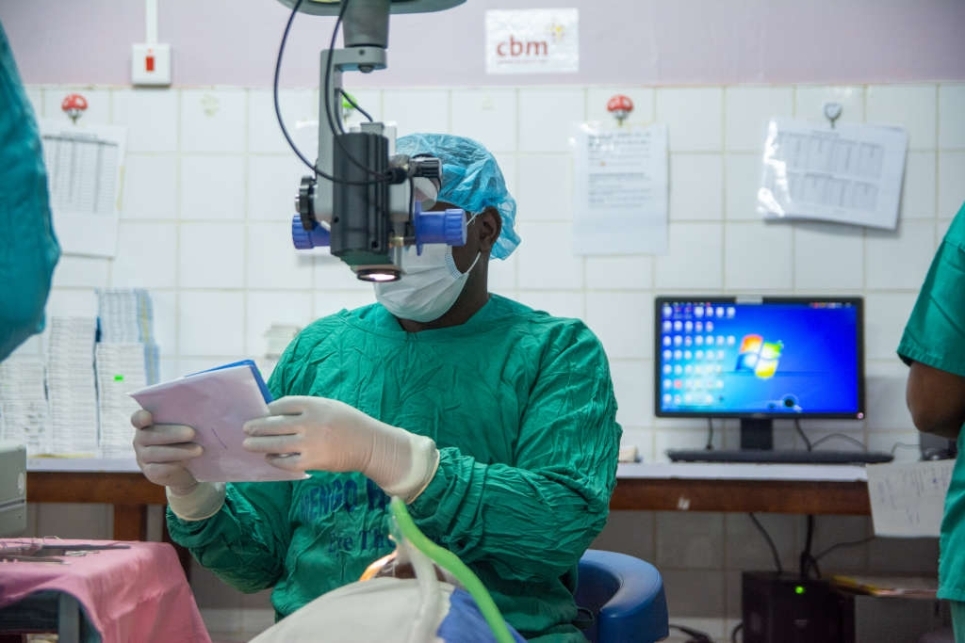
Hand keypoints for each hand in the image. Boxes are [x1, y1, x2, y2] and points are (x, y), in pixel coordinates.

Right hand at [131, 409, 201, 493]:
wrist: (189, 466)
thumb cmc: (188, 438)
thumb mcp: (186, 426)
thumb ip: (186, 419)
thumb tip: (200, 414)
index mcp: (147, 423)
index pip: (138, 418)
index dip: (141, 417)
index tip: (148, 417)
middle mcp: (141, 439)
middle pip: (150, 435)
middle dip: (172, 434)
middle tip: (192, 433)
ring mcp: (143, 456)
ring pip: (155, 453)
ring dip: (178, 451)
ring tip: (198, 449)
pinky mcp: (150, 472)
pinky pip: (158, 469)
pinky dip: (174, 465)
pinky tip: (187, 462)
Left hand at [243, 396, 438, 501]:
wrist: (370, 444)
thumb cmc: (349, 423)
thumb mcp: (330, 406)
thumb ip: (307, 408)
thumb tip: (277, 413)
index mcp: (315, 405)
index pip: (283, 404)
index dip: (270, 409)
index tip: (263, 412)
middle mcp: (310, 422)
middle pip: (274, 423)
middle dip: (256, 426)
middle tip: (245, 428)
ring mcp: (310, 442)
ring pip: (275, 443)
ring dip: (258, 443)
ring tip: (247, 444)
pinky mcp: (311, 461)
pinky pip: (285, 461)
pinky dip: (274, 459)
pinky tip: (269, 457)